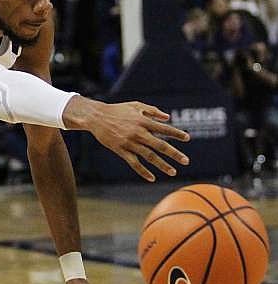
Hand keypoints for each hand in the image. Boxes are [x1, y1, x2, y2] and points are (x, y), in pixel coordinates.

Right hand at [64, 98, 189, 180]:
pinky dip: (143, 172)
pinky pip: (134, 164)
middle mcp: (138, 133)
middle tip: (186, 161)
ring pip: (149, 157)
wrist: (97, 117)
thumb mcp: (136, 106)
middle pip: (160, 145)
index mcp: (143, 121)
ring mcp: (129, 143)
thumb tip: (168, 118)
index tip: (187, 138)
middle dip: (174, 154)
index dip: (176, 133)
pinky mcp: (121, 151)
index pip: (164, 129)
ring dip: (162, 165)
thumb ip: (153, 111)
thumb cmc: (117, 110)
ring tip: (173, 172)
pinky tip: (152, 178)